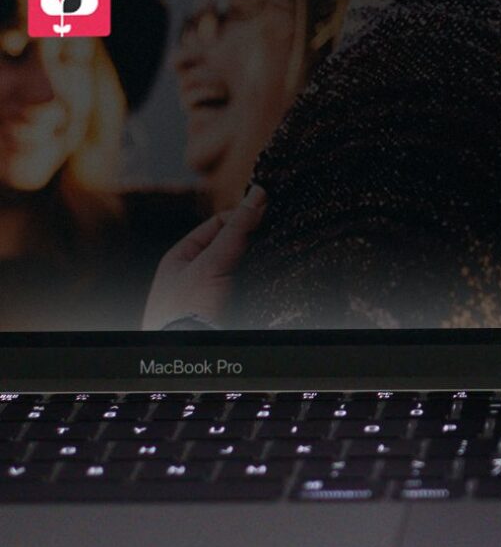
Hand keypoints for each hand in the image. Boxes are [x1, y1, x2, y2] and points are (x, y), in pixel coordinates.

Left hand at [142, 184, 266, 329]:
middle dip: (252, 240)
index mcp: (181, 257)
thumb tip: (257, 194)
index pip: (218, 224)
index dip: (242, 217)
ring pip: (243, 266)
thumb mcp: (211, 263)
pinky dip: (259, 280)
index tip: (266, 215)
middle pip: (232, 245)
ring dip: (258, 261)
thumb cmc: (187, 309)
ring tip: (274, 256)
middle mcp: (194, 272)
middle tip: (273, 235)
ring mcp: (210, 291)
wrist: (188, 352)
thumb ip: (236, 229)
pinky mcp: (225, 308)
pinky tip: (271, 277)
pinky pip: (249, 286)